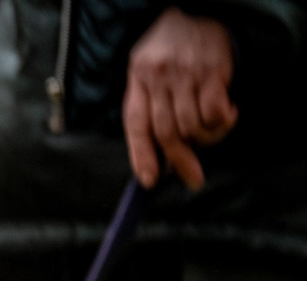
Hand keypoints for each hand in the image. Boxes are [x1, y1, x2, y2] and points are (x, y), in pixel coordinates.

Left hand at [124, 9, 237, 189]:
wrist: (199, 10)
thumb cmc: (171, 46)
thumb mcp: (146, 67)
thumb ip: (149, 103)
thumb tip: (157, 150)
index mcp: (139, 79)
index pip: (136, 124)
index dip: (141, 155)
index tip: (149, 181)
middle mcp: (160, 79)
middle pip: (167, 132)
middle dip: (180, 161)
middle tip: (193, 178)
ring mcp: (187, 75)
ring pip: (193, 125)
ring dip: (206, 137)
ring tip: (212, 130)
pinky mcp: (213, 71)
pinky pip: (216, 111)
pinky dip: (223, 121)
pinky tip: (227, 113)